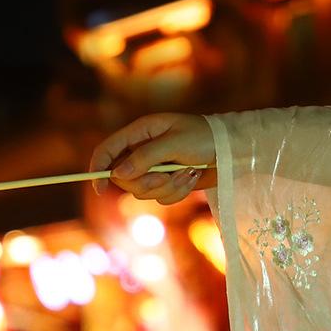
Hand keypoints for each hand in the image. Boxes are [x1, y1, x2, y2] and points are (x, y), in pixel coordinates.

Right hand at [90, 113, 216, 203]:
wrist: (232, 151)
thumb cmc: (205, 138)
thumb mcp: (174, 144)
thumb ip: (144, 158)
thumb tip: (117, 174)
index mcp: (141, 133)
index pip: (108, 150)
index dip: (99, 168)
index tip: (100, 187)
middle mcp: (143, 151)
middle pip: (124, 179)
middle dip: (146, 183)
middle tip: (166, 176)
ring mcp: (154, 168)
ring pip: (143, 192)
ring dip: (167, 187)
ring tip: (187, 173)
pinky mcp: (167, 183)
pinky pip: (161, 198)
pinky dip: (177, 192)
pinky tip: (192, 178)